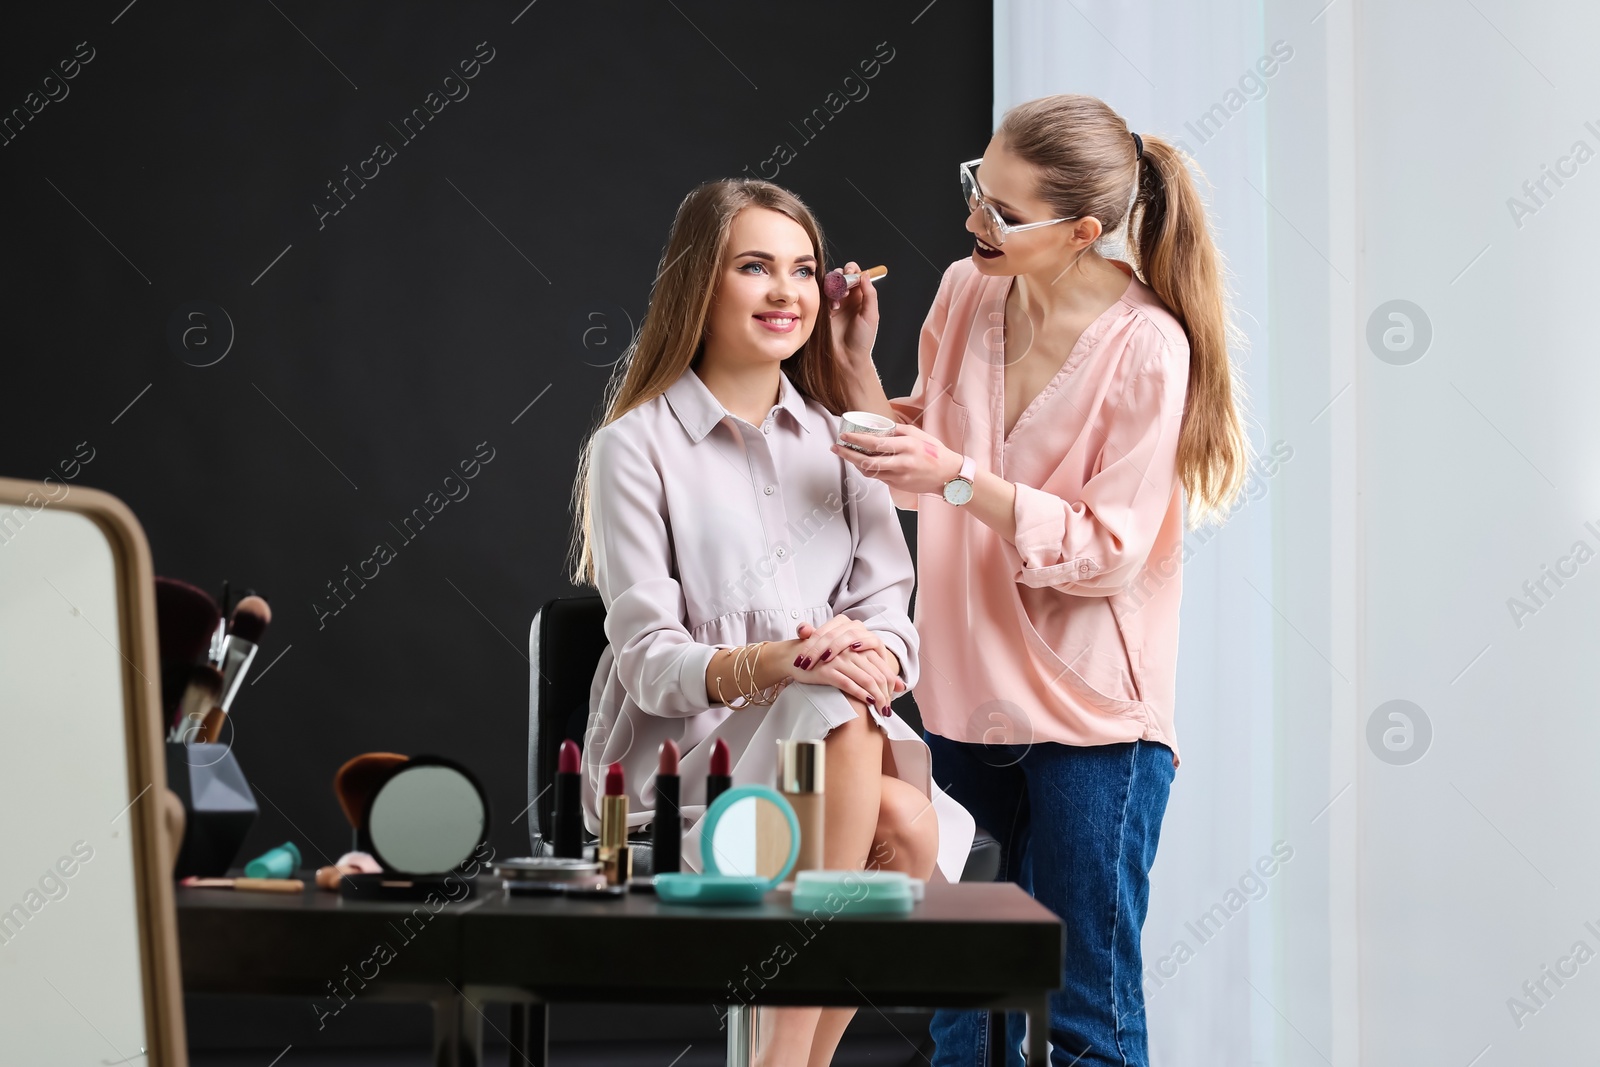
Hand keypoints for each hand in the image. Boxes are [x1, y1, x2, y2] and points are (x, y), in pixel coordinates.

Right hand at [792, 619, 904, 712]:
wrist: (795, 656)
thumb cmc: (826, 661)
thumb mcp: (852, 661)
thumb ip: (875, 670)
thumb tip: (901, 686)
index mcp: (859, 646)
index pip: (882, 666)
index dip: (890, 684)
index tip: (893, 698)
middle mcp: (851, 650)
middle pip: (877, 675)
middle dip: (885, 695)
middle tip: (888, 711)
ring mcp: (840, 659)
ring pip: (866, 680)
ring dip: (877, 697)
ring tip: (881, 710)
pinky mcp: (827, 670)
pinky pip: (848, 683)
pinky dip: (860, 694)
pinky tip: (868, 703)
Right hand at [827, 260, 880, 370]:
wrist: (847, 357)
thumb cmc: (862, 340)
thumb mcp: (871, 316)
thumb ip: (870, 294)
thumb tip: (865, 275)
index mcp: (862, 297)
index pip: (857, 276)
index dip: (853, 271)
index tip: (852, 274)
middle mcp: (848, 298)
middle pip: (842, 276)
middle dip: (842, 275)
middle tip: (843, 284)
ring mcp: (835, 303)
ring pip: (831, 283)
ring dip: (834, 285)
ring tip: (839, 297)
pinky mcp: (824, 310)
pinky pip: (823, 295)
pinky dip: (827, 295)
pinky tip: (833, 307)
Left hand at [831, 421, 961, 496]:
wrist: (948, 475)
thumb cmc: (935, 453)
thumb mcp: (919, 435)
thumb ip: (899, 430)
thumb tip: (879, 428)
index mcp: (907, 446)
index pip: (876, 443)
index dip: (857, 440)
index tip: (844, 436)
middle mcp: (902, 462)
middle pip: (867, 460)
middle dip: (848, 454)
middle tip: (836, 447)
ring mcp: (899, 476)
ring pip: (870, 471)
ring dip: (855, 463)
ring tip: (846, 454)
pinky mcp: (898, 485)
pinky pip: (877, 477)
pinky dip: (867, 469)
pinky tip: (861, 462)